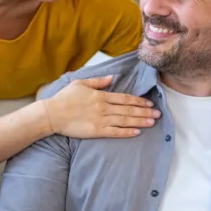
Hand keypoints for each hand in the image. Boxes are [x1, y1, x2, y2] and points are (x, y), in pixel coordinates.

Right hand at [41, 75, 160, 138]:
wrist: (52, 114)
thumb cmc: (64, 98)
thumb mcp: (80, 83)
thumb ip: (98, 81)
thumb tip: (112, 77)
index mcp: (101, 96)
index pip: (125, 98)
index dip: (139, 101)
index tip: (149, 103)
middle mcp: (104, 108)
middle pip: (128, 110)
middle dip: (145, 112)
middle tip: (158, 114)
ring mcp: (100, 120)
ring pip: (125, 120)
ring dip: (140, 121)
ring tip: (152, 122)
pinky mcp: (96, 131)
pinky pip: (115, 132)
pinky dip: (127, 132)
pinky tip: (137, 132)